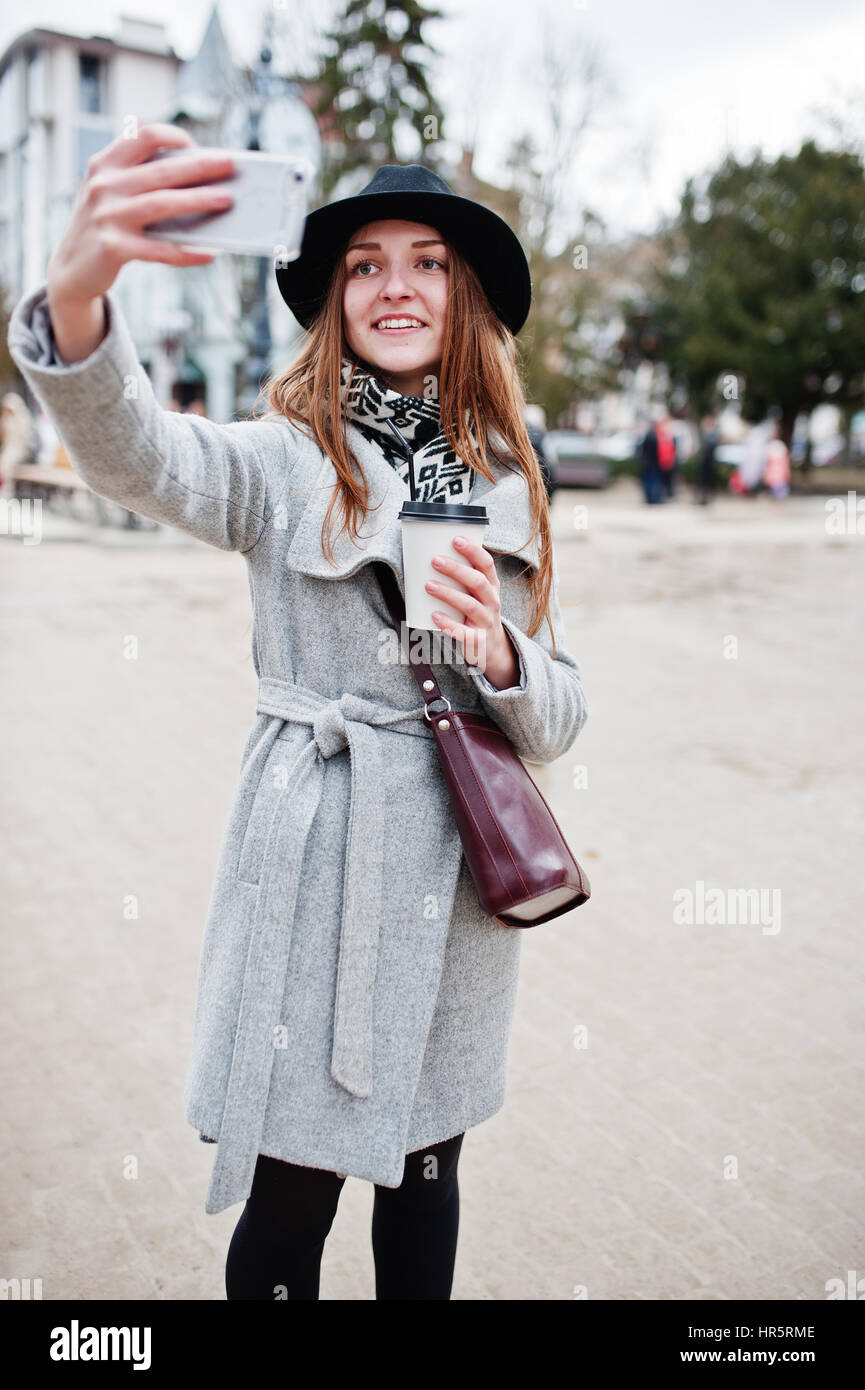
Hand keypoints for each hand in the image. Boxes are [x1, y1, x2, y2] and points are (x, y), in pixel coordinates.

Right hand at [46, 124, 235, 360]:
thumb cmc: (106, 226)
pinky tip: (209, 253)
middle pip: (161, 170)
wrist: (72, 269)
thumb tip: (202, 182)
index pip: (144, 135)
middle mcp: (104, 186)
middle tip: (230, 165)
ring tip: (227, 201)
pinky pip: (160, 249)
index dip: (175, 137)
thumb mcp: (113, 194)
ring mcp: (107, 216)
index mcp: (105, 164)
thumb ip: (142, 181)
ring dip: (198, 201)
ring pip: (162, 204)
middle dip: (200, 166)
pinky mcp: (114, 248)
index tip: (199, 148)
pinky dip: (187, 251)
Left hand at [426, 535, 520, 687]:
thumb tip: (430, 555)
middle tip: (435, 560)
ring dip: (448, 594)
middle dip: (457, 570)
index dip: (473, 550)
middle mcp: (492, 601)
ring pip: (470, 605)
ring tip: (428, 585)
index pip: (487, 564)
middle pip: (478, 582)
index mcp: (492, 586)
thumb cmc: (477, 613)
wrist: (492, 648)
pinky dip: (448, 624)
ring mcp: (486, 621)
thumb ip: (461, 578)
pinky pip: (464, 632)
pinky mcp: (477, 640)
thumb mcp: (476, 594)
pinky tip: (434, 616)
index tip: (456, 539)